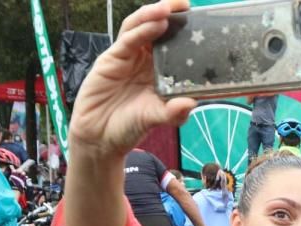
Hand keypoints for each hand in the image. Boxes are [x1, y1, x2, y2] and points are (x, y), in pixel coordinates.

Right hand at [67, 0, 197, 158]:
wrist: (99, 137)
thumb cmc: (128, 126)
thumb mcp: (155, 119)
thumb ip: (173, 112)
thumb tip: (192, 104)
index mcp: (159, 70)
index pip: (173, 43)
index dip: (184, 30)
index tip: (201, 19)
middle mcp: (144, 59)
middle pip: (157, 29)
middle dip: (170, 13)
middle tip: (186, 3)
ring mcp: (127, 57)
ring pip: (140, 28)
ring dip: (153, 15)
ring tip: (169, 8)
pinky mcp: (111, 58)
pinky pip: (127, 40)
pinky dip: (141, 30)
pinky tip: (156, 23)